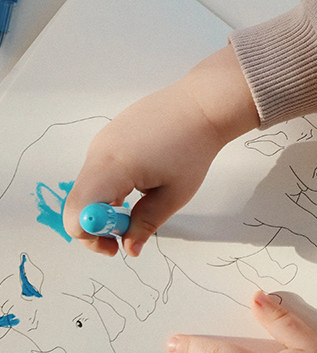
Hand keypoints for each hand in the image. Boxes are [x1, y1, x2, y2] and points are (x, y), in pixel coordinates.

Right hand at [63, 45, 258, 256]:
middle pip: (80, 201)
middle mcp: (99, 151)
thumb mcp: (174, 194)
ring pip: (89, 185)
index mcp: (112, 167)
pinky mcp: (109, 134)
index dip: (91, 238)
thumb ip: (146, 224)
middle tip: (129, 229)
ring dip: (106, 204)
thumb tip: (129, 248)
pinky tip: (140, 180)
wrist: (202, 104)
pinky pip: (98, 168)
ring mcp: (102, 140)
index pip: (78, 214)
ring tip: (141, 200)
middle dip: (99, 224)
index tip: (116, 244)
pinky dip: (110, 185)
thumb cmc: (193, 147)